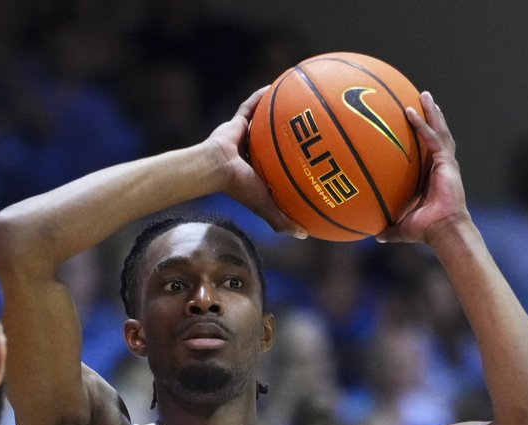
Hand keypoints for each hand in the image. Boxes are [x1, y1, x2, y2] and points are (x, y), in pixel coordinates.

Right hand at [205, 87, 307, 237]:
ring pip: (263, 122)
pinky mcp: (235, 123)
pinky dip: (261, 96)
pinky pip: (250, 106)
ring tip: (297, 100)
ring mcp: (244, 137)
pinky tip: (278, 85)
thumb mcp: (265, 205)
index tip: (314, 158)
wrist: (214, 169)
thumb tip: (305, 235)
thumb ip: (282, 220)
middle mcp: (253, 153)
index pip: (279, 167)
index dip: (293, 163)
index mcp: (259, 172)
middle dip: (289, 134)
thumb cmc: (239, 188)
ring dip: (276, 111)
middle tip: (310, 127)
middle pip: (273, 142)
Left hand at [376, 92, 469, 245]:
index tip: (414, 124)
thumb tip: (374, 236)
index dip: (424, 136)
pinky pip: (432, 138)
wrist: (443, 231)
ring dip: (431, 112)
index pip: (428, 151)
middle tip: (423, 99)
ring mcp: (445, 163)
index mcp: (432, 176)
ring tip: (424, 95)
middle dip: (431, 116)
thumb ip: (389, 228)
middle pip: (437, 134)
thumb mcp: (401, 227)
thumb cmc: (425, 231)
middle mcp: (441, 166)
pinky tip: (411, 111)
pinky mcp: (446, 163)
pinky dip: (422, 124)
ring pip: (439, 130)